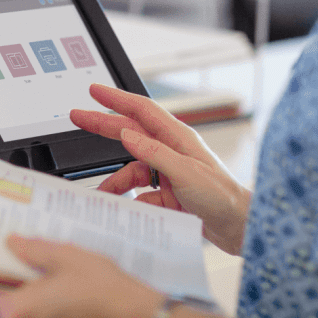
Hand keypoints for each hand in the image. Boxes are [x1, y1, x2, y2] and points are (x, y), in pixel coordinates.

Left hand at [0, 235, 162, 317]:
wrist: (135, 316)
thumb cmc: (102, 289)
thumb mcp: (64, 256)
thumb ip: (31, 250)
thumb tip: (12, 244)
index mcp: (17, 311)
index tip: (4, 253)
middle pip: (9, 299)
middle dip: (20, 279)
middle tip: (37, 259)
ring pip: (27, 312)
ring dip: (37, 295)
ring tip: (58, 275)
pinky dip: (50, 310)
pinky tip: (67, 293)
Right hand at [71, 84, 250, 253]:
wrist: (240, 227)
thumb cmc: (223, 196)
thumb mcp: (185, 172)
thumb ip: (154, 152)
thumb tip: (127, 134)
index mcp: (178, 138)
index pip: (142, 110)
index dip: (117, 98)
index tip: (95, 90)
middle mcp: (172, 152)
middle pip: (131, 133)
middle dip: (103, 126)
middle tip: (77, 117)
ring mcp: (169, 174)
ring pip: (133, 171)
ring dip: (117, 182)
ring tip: (103, 193)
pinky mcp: (170, 195)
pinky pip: (142, 195)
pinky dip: (131, 202)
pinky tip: (126, 210)